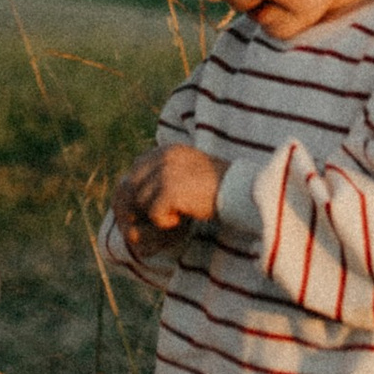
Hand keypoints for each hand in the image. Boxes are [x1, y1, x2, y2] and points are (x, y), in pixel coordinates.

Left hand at [108, 141, 228, 263]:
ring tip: (178, 214)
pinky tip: (182, 219)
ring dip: (156, 213)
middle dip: (139, 204)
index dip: (139, 189)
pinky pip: (154, 213)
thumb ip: (166, 174)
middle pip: (132, 184)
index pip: (137, 168)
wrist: (242, 191)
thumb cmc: (220, 187)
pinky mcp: (169, 190)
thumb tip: (134, 187)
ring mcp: (165, 172)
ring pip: (140, 201)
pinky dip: (165, 222)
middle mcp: (163, 156)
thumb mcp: (190, 172)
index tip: (152, 205)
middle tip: (159, 215)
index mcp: (168, 150)